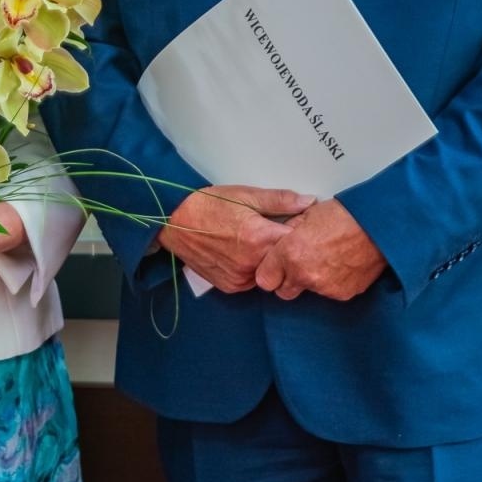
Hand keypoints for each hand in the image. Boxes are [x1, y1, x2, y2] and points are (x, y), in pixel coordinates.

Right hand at [157, 185, 315, 293]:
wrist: (173, 221)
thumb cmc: (207, 205)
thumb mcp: (245, 195)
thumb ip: (280, 201)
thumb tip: (308, 202)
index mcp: (259, 238)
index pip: (298, 242)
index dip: (299, 231)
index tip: (294, 223)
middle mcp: (252, 263)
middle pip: (286, 260)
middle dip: (286, 247)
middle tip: (273, 231)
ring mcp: (241, 277)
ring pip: (270, 272)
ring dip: (269, 260)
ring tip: (254, 241)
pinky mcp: (231, 286)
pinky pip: (253, 281)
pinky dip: (253, 269)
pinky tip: (243, 253)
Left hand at [254, 198, 386, 301]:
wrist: (379, 226)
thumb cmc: (346, 215)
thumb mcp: (308, 214)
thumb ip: (289, 231)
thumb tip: (283, 237)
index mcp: (290, 253)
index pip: (264, 280)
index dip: (269, 272)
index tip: (274, 267)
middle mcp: (305, 275)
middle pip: (283, 292)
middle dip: (287, 280)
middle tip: (299, 264)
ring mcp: (324, 287)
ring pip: (308, 291)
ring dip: (311, 280)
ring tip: (326, 258)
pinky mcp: (342, 294)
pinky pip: (329, 292)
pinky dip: (331, 282)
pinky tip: (340, 264)